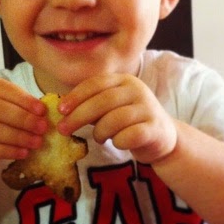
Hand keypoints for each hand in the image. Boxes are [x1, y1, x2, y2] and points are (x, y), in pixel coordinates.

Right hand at [0, 77, 47, 169]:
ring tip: (36, 143)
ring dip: (18, 137)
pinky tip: (22, 153)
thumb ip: (11, 103)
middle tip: (42, 128)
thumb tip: (41, 111)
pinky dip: (6, 151)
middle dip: (23, 119)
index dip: (24, 99)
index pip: (2, 88)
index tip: (42, 110)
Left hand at [58, 74, 176, 163]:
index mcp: (124, 80)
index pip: (95, 83)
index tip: (60, 110)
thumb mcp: (111, 107)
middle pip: (103, 101)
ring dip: (100, 132)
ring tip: (99, 138)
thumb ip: (92, 104)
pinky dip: (118, 141)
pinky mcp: (155, 128)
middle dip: (79, 116)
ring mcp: (148, 108)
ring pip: (115, 119)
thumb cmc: (128, 121)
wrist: (162, 136)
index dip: (75, 96)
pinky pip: (129, 136)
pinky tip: (118, 142)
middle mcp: (137, 90)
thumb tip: (63, 110)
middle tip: (63, 129)